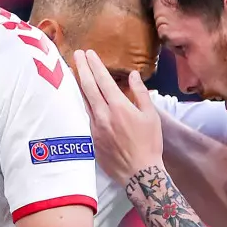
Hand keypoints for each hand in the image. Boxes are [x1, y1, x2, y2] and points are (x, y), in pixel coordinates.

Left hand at [72, 49, 163, 182]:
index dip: (95, 65)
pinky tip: (82, 97)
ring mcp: (94, 127)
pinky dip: (83, 103)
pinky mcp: (91, 138)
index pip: (103, 80)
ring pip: (83, 101)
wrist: (139, 173)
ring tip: (75, 71)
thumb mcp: (151, 116)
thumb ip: (141, 93)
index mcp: (119, 107)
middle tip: (77, 54)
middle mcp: (103, 115)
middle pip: (87, 87)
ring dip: (79, 84)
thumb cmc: (150, 143)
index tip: (89, 53)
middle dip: (82, 68)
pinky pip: (85, 116)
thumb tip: (133, 75)